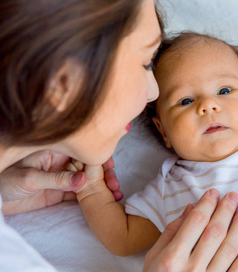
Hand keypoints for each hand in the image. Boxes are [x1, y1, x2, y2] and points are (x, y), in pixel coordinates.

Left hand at [0, 150, 122, 214]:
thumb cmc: (5, 181)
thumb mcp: (31, 178)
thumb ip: (57, 179)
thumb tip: (83, 179)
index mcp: (55, 151)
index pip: (82, 151)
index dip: (98, 156)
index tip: (110, 165)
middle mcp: (62, 162)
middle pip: (90, 165)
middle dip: (105, 173)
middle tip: (114, 184)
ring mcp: (63, 177)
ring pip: (90, 179)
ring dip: (104, 185)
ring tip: (115, 194)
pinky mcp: (62, 192)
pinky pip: (83, 193)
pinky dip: (96, 196)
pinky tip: (108, 198)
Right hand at [144, 189, 237, 270]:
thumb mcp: (154, 258)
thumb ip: (171, 232)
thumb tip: (191, 208)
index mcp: (173, 258)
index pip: (196, 223)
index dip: (207, 205)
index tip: (214, 193)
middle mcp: (191, 269)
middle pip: (215, 232)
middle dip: (226, 210)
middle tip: (234, 195)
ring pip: (230, 248)